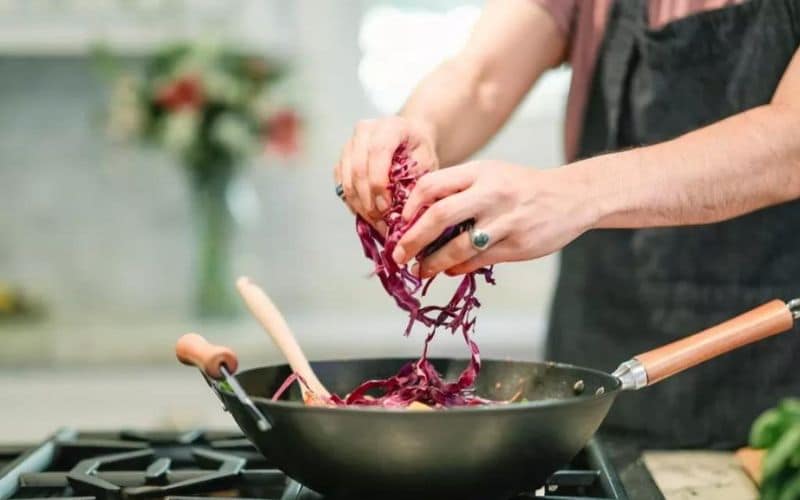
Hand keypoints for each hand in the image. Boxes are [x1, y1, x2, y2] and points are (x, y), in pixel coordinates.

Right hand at [334, 116, 438, 231]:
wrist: (409, 137)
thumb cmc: (419, 150)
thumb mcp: (427, 162)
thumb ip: (416, 180)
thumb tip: (403, 210)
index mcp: (389, 126)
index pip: (378, 152)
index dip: (379, 183)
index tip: (386, 208)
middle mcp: (365, 131)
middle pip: (358, 168)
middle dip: (368, 200)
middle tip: (380, 222)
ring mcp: (350, 144)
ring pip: (346, 179)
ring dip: (359, 205)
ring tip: (375, 223)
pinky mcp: (342, 159)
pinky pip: (341, 185)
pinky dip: (352, 203)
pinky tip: (366, 215)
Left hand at [391, 161, 597, 276]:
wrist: (572, 197)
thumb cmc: (522, 187)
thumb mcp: (491, 174)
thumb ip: (459, 189)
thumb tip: (419, 217)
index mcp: (480, 172)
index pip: (431, 185)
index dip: (409, 206)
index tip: (398, 223)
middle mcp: (491, 194)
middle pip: (438, 216)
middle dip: (412, 239)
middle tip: (398, 255)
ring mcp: (505, 221)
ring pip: (457, 246)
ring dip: (433, 262)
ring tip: (420, 270)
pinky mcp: (517, 245)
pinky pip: (478, 260)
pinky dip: (458, 268)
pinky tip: (449, 270)